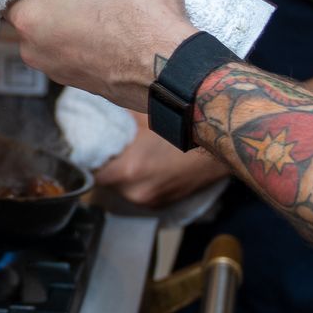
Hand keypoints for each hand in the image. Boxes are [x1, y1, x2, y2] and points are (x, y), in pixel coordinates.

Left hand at [4, 0, 196, 109]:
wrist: (170, 64)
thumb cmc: (139, 11)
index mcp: (28, 14)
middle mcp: (34, 48)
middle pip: (45, 9)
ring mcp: (58, 71)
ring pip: (64, 33)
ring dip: (84, 19)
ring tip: (114, 6)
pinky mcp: (84, 85)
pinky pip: (84, 54)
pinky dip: (99, 42)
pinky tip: (122, 30)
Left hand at [94, 122, 227, 207]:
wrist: (224, 141)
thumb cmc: (185, 126)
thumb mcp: (144, 115)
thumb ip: (119, 118)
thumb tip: (98, 110)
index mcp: (128, 171)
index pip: (93, 174)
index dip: (89, 161)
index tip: (88, 150)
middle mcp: (138, 192)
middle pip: (107, 183)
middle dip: (107, 167)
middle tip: (109, 149)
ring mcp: (152, 200)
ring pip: (124, 189)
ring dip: (124, 176)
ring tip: (130, 156)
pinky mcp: (165, 203)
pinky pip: (141, 193)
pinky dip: (140, 182)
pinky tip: (147, 165)